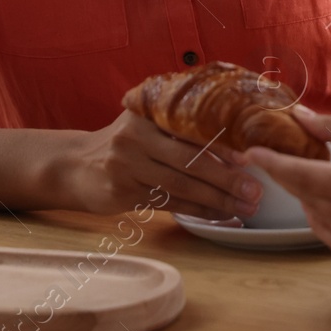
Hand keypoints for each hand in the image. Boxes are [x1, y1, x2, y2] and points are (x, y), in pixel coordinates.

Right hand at [61, 110, 261, 220]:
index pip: (191, 130)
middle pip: (189, 161)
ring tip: (246, 207)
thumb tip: (237, 138)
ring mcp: (127, 167)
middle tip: (256, 190)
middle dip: (227, 178)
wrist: (75, 166)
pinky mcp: (123, 194)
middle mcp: (135, 137)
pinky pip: (170, 204)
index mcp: (147, 113)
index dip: (221, 146)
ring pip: (182, 187)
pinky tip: (222, 216)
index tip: (250, 159)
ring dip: (218, 200)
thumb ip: (179, 124)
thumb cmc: (125, 142)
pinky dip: (200, 212)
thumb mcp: (145, 123)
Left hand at [245, 108, 330, 258]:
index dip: (274, 165)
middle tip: (278, 158)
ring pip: (322, 223)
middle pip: (310, 200)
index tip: (251, 153)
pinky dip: (328, 221)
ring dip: (309, 200)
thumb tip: (301, 118)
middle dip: (291, 178)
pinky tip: (330, 201)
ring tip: (312, 176)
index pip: (304, 177)